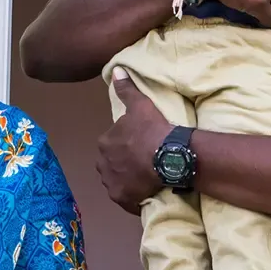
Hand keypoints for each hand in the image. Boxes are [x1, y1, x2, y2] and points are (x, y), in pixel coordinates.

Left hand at [97, 70, 167, 212]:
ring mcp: (112, 183)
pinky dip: (133, 197)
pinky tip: (145, 193)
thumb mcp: (140, 105)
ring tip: (146, 177)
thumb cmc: (153, 129)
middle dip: (123, 164)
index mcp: (104, 143)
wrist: (167, 157)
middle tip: (143, 162)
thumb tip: (116, 70)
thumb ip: (126, 89)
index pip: (112, 144)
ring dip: (127, 180)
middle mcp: (102, 164)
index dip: (126, 145)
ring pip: (118, 181)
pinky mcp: (122, 199)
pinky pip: (126, 199)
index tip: (140, 145)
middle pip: (112, 164)